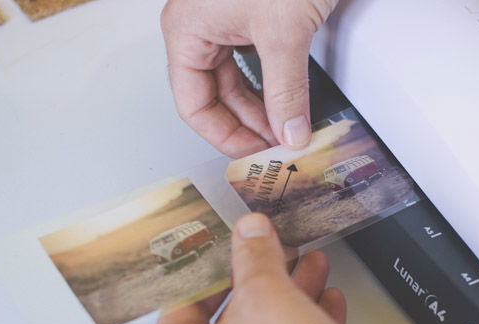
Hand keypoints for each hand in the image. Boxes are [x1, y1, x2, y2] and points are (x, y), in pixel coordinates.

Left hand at [145, 213, 365, 323]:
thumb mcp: (267, 295)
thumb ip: (255, 256)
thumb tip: (249, 233)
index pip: (186, 304)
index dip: (219, 268)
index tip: (240, 251)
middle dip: (265, 284)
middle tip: (282, 259)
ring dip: (289, 306)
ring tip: (313, 275)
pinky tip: (326, 311)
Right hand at [160, 0, 339, 157]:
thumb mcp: (284, 32)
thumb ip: (287, 89)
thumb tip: (290, 132)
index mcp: (187, 29)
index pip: (193, 103)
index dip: (224, 136)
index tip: (255, 154)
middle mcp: (200, 26)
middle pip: (214, 95)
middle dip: (247, 124)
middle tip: (276, 146)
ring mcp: (225, 19)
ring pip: (235, 80)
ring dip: (261, 107)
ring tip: (286, 129)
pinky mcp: (252, 14)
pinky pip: (253, 61)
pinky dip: (271, 84)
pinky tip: (288, 100)